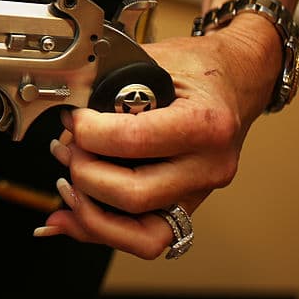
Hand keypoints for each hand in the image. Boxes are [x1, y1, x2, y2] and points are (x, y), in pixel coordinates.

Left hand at [35, 17, 279, 258]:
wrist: (236, 80)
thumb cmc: (196, 69)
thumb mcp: (153, 59)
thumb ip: (107, 85)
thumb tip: (62, 112)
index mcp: (205, 123)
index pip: (133, 141)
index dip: (88, 132)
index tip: (72, 118)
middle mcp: (208, 166)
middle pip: (133, 195)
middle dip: (84, 173)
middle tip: (67, 148)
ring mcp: (199, 194)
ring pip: (140, 234)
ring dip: (88, 212)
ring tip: (66, 181)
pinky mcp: (185, 208)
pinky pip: (142, 238)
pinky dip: (99, 231)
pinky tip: (68, 217)